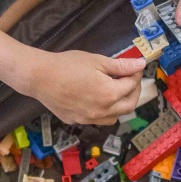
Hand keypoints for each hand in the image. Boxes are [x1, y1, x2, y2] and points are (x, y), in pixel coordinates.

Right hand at [23, 48, 142, 126]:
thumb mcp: (97, 61)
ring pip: (114, 117)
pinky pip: (96, 119)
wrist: (40, 77)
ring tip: (114, 91)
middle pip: (129, 106)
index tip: (134, 68)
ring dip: (120, 105)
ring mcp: (88, 119)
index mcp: (109, 94)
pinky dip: (103, 111)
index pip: (132, 86)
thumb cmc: (66, 65)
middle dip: (133, 93)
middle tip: (130, 80)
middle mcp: (102, 111)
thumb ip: (121, 66)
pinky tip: (96, 98)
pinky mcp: (77, 121)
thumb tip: (141, 64)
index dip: (136, 75)